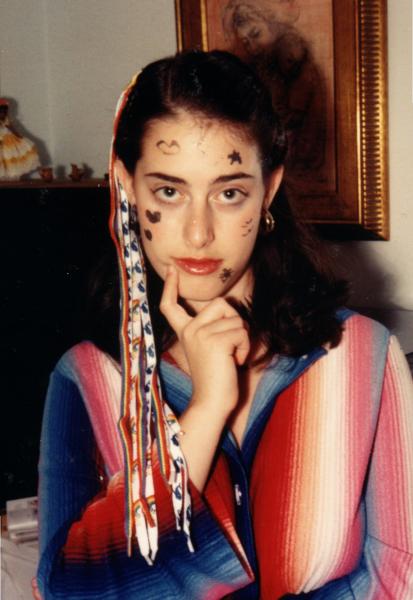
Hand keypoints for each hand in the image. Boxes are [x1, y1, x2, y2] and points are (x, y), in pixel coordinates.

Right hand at [160, 266, 249, 416]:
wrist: (211, 403)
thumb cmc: (216, 378)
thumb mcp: (209, 347)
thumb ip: (213, 327)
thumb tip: (227, 306)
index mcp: (185, 332)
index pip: (171, 305)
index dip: (171, 286)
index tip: (171, 269)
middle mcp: (189, 330)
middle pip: (220, 303)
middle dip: (234, 320)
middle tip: (231, 345)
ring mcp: (200, 334)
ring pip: (236, 319)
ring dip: (242, 338)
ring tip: (231, 357)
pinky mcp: (214, 341)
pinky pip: (241, 331)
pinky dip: (245, 347)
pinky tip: (235, 361)